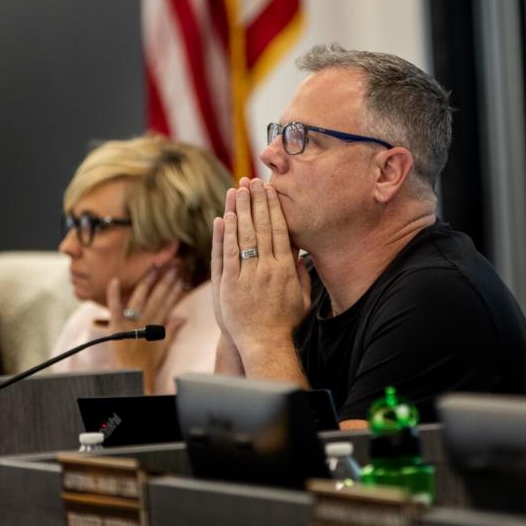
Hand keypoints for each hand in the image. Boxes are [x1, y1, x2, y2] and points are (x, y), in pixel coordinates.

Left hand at [106, 263, 185, 392]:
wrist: (132, 376)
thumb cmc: (147, 364)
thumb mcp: (163, 348)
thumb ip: (172, 330)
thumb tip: (182, 316)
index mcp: (157, 326)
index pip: (168, 303)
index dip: (175, 288)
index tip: (181, 275)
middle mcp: (146, 322)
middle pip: (158, 297)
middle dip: (167, 280)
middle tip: (174, 264)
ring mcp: (131, 323)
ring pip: (141, 298)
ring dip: (148, 281)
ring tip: (154, 266)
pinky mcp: (116, 326)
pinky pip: (115, 308)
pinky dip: (114, 295)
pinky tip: (115, 280)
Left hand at [211, 177, 311, 367]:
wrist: (264, 343)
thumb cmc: (285, 323)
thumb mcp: (303, 299)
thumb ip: (301, 275)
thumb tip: (299, 254)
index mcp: (285, 269)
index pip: (278, 230)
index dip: (272, 208)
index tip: (268, 190)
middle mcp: (266, 269)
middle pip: (260, 228)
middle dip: (255, 202)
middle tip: (251, 181)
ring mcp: (247, 276)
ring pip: (242, 237)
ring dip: (238, 211)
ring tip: (236, 191)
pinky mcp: (229, 284)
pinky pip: (226, 255)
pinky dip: (224, 235)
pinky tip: (223, 218)